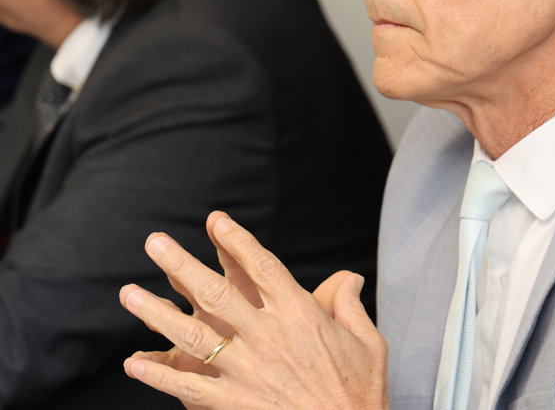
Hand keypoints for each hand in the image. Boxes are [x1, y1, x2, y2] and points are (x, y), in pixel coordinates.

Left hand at [120, 211, 388, 409]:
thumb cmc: (361, 392)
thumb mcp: (368, 342)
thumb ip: (350, 305)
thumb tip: (350, 276)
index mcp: (302, 315)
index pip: (262, 268)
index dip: (237, 241)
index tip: (215, 220)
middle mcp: (270, 337)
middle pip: (217, 292)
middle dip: (182, 264)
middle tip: (155, 242)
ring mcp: (248, 371)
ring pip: (193, 335)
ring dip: (156, 312)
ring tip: (128, 293)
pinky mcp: (234, 404)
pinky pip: (188, 387)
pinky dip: (159, 374)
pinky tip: (134, 361)